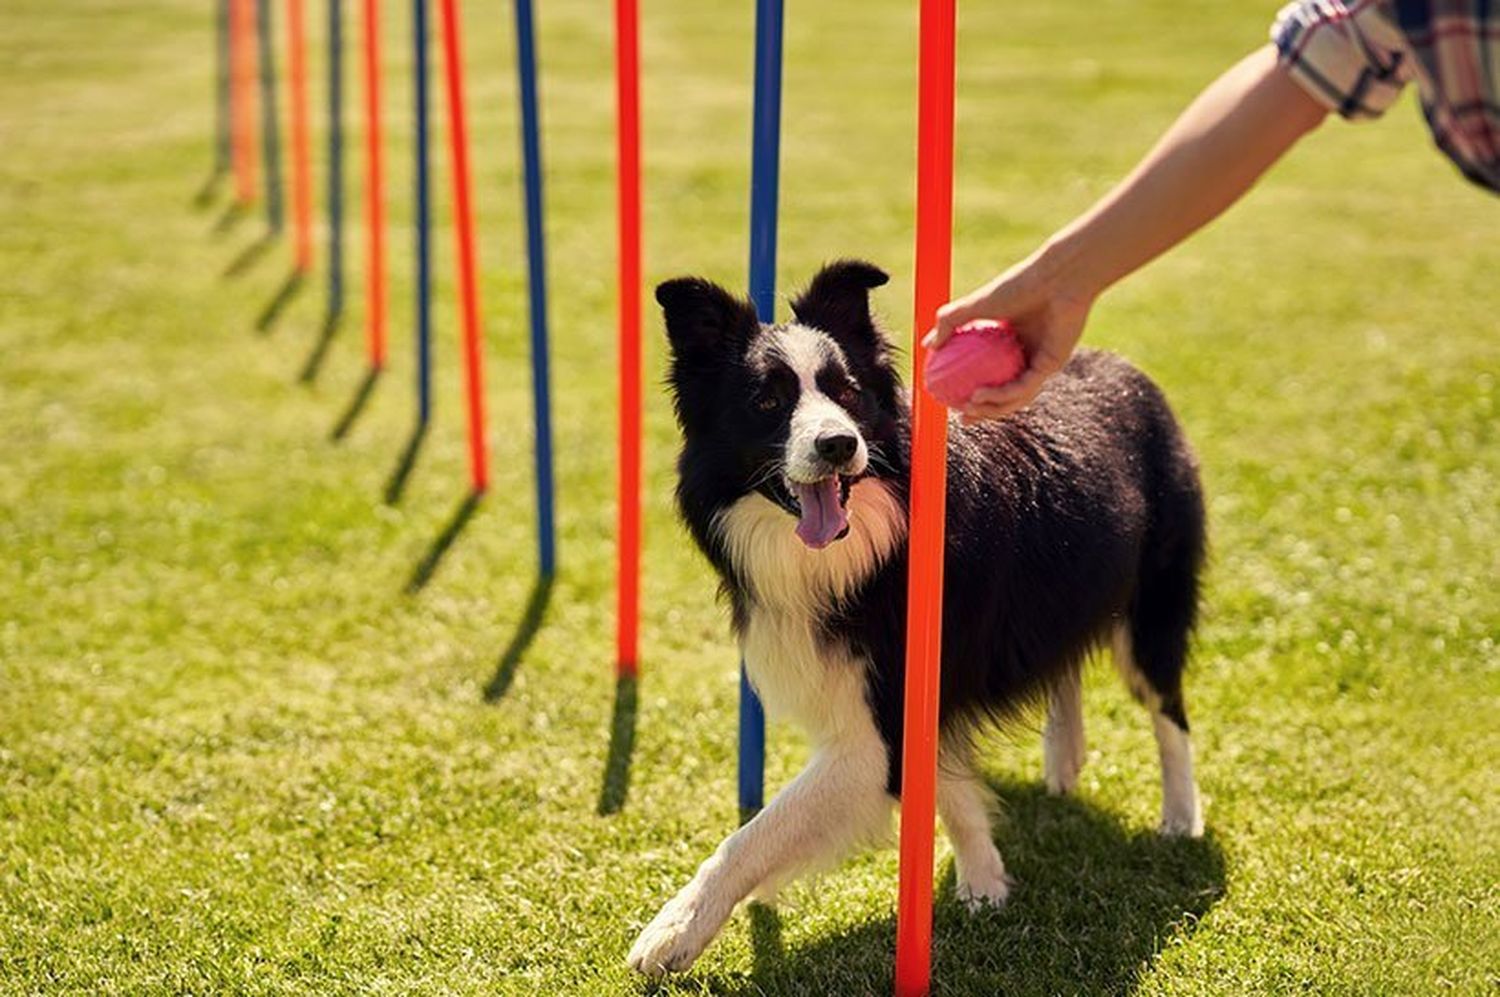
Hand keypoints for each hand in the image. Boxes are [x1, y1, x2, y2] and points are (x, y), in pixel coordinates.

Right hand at [925, 251, 1093, 421]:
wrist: (1057, 278)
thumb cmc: (1020, 285)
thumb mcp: (976, 303)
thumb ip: (950, 322)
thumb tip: (928, 346)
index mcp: (1011, 343)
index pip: (991, 374)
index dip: (971, 390)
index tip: (950, 398)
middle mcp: (1028, 355)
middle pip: (1005, 393)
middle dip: (984, 412)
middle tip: (961, 416)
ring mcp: (1041, 362)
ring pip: (1015, 397)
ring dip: (991, 408)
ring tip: (967, 409)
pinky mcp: (1052, 365)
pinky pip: (1023, 387)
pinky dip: (1001, 394)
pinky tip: (980, 395)